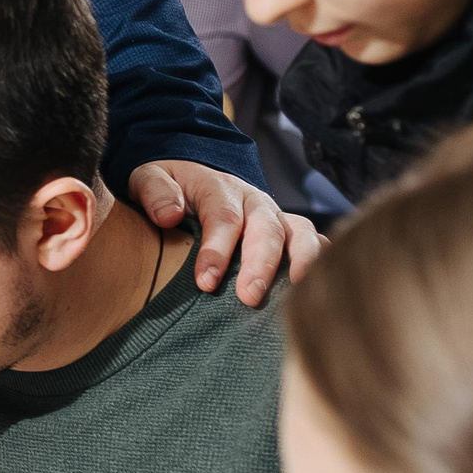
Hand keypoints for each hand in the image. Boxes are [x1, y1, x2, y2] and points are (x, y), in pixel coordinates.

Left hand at [127, 159, 320, 305]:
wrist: (193, 175)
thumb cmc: (169, 186)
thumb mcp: (149, 177)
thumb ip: (156, 192)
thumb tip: (168, 215)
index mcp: (220, 188)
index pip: (223, 217)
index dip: (217, 250)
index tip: (206, 283)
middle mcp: (255, 202)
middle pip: (267, 228)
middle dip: (261, 263)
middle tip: (249, 298)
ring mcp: (278, 218)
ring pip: (303, 234)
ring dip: (303, 264)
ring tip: (296, 298)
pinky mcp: (292, 234)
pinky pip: (318, 245)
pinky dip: (324, 265)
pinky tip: (319, 294)